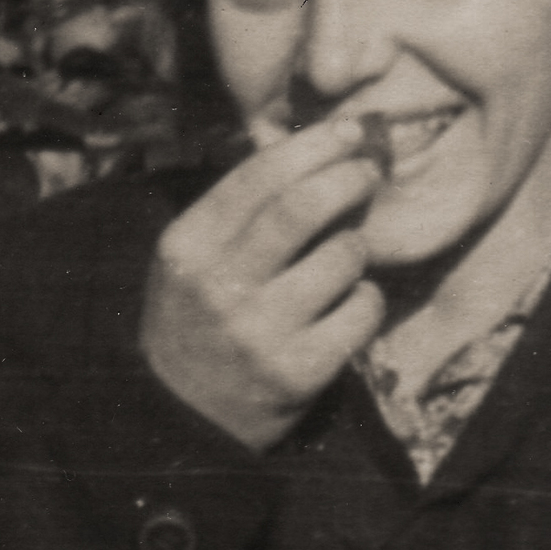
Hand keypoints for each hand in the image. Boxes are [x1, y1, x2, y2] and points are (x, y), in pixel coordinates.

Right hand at [141, 116, 385, 450]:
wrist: (182, 417)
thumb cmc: (195, 321)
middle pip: (303, 207)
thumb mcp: (190, 260)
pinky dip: (366, 299)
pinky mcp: (300, 371)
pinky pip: (363, 309)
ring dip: (357, 247)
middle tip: (368, 175)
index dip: (314, 145)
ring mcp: (259, 332)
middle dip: (350, 179)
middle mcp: (218, 287)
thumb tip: (311, 148)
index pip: (257, 177)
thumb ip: (236, 210)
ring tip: (345, 257)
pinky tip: (347, 305)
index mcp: (186, 248)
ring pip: (343, 256)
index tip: (350, 132)